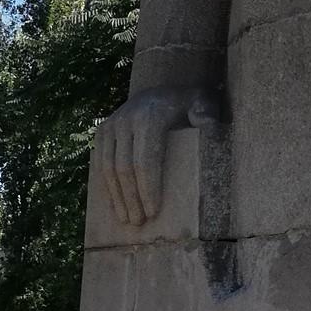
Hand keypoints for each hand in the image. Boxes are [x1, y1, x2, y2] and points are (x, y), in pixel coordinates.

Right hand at [97, 86, 218, 226]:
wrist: (160, 88)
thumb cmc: (186, 104)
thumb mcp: (203, 103)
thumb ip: (206, 115)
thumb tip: (210, 129)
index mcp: (150, 117)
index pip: (145, 161)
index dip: (147, 188)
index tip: (153, 211)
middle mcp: (126, 120)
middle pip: (125, 168)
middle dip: (131, 198)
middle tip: (138, 222)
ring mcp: (111, 125)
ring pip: (108, 167)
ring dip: (116, 196)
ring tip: (126, 219)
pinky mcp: (102, 130)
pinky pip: (100, 162)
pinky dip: (107, 185)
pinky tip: (114, 203)